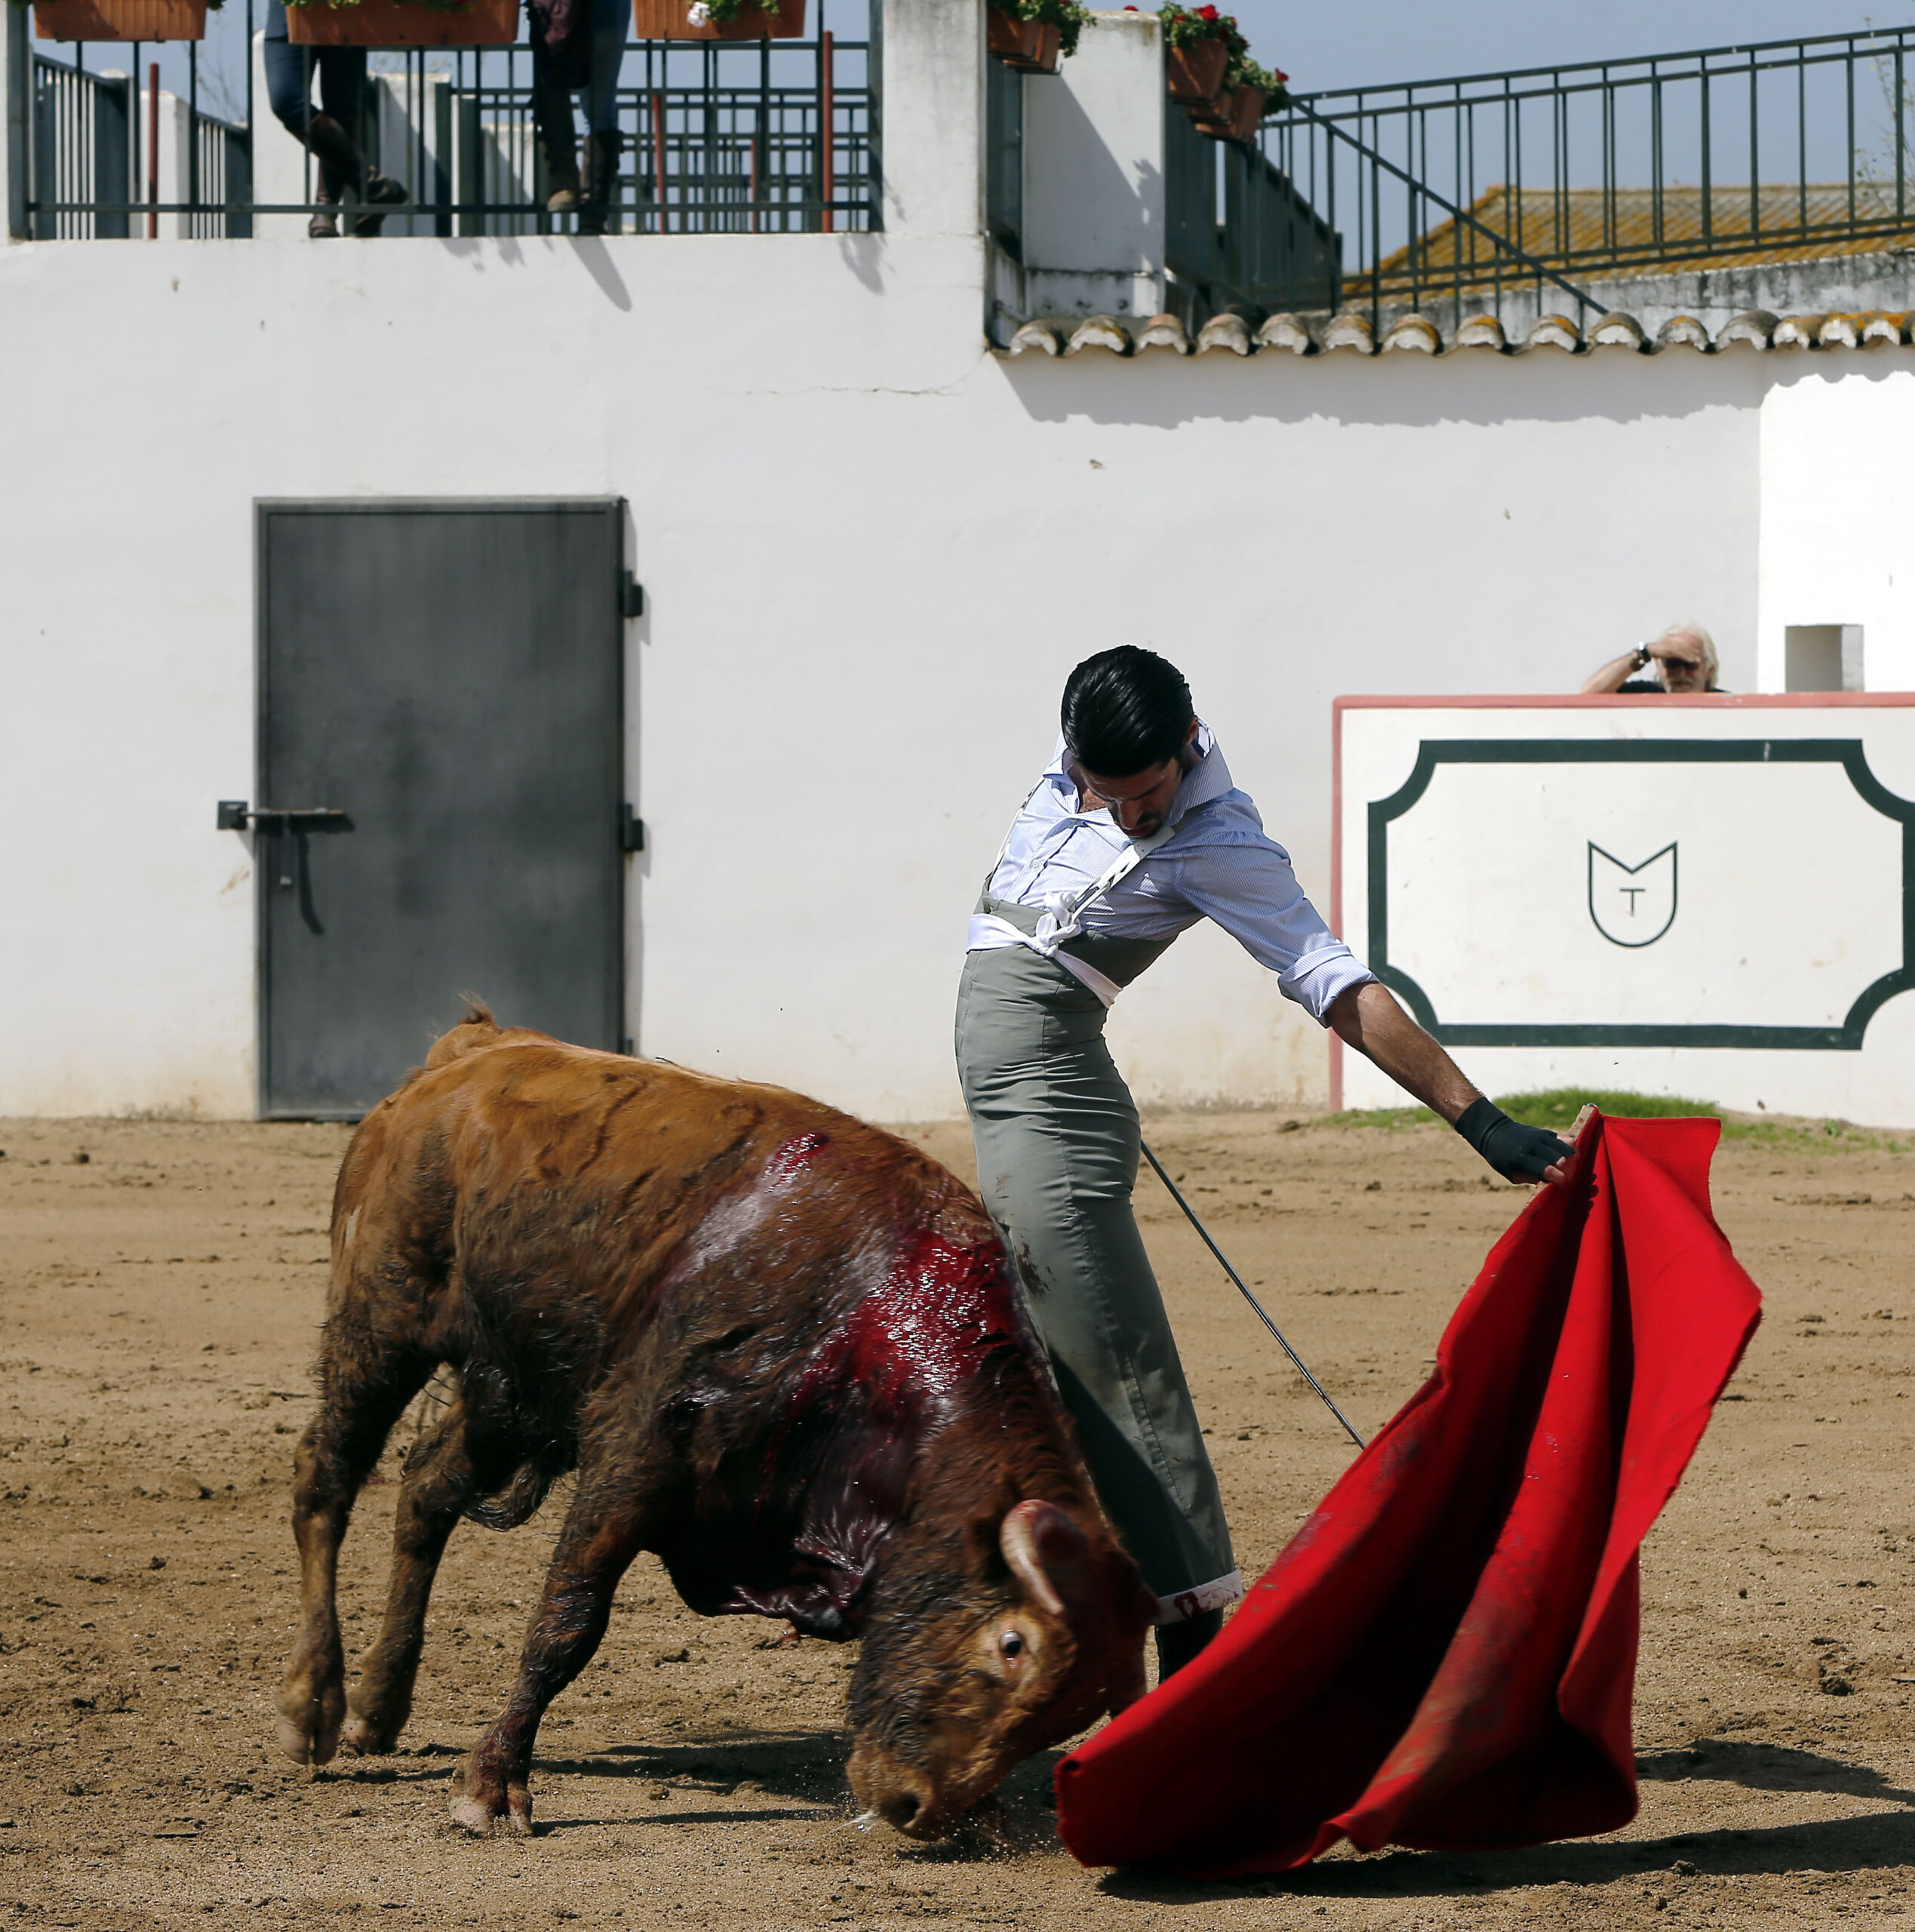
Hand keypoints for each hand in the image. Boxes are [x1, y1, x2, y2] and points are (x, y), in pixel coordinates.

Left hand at [1454, 1099, 1572, 1185]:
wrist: (1495, 1132)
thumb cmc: (1501, 1158)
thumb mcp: (1510, 1173)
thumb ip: (1529, 1178)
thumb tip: (1551, 1181)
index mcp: (1520, 1158)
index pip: (1546, 1169)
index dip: (1559, 1179)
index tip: (1562, 1184)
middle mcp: (1532, 1145)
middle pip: (1560, 1159)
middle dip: (1568, 1172)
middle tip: (1565, 1178)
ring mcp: (1541, 1137)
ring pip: (1567, 1148)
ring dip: (1573, 1161)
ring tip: (1569, 1168)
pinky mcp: (1547, 1132)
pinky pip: (1567, 1140)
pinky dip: (1573, 1150)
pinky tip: (1572, 1158)